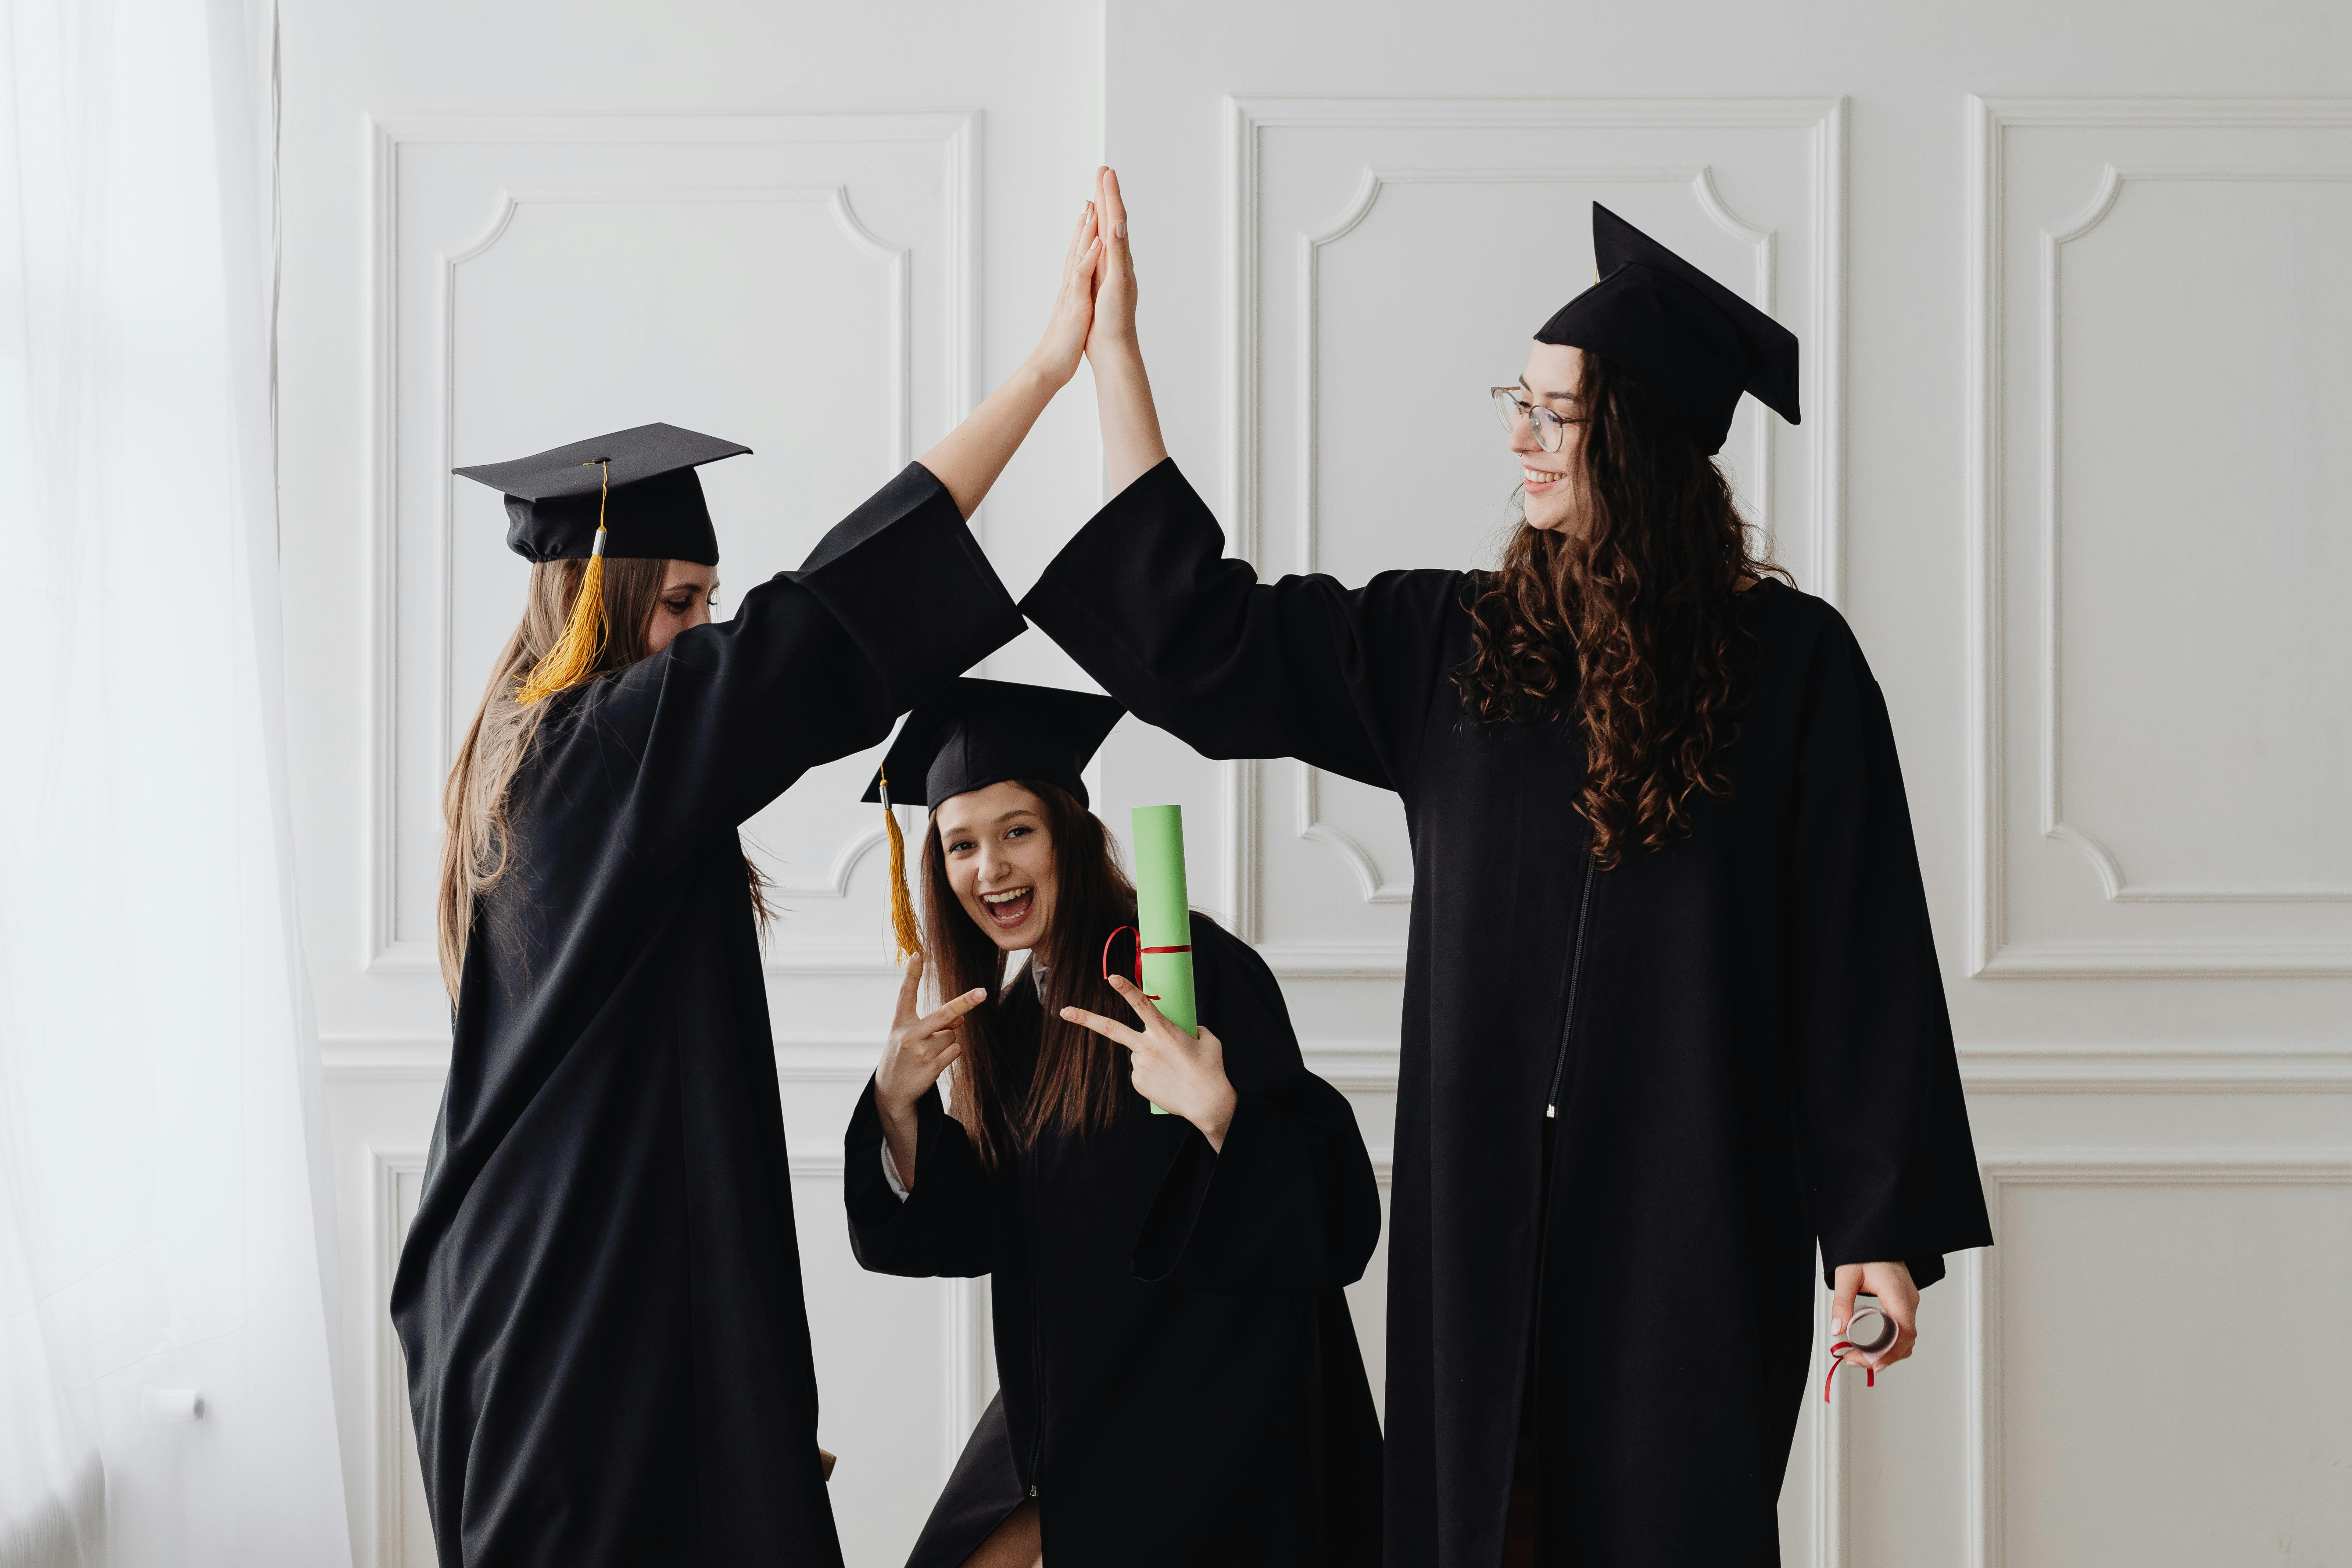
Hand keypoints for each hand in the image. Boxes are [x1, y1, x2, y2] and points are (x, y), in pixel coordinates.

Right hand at [875, 955, 984, 1131]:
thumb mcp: (909, 1038)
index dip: (912, 974)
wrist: (891, 1092)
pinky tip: (935, 1062)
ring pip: (952, 1035)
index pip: (905, 994)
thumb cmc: (902, 1058)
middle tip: (982, 992)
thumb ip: (932, 1025)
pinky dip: (951, 1053)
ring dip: (948, 1041)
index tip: (918, 955)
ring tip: (929, 1053)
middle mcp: (909, 1035)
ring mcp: (921, 1052)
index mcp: (900, 1024)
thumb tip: (960, 1021)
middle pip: (944, 1013)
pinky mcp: (932, 1067)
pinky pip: (955, 1051)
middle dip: (965, 1002)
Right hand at [1026, 199, 1102, 387]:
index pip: (1081, 252)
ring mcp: (1072, 291)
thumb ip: (1076, 294)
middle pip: (1079, 245)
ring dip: (1087, 229)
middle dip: (1086, 219)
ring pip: (1079, 254)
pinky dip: (1090, 258)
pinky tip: (1098, 242)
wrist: (1051, 365)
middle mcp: (1072, 283)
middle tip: (1092, 193)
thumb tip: (1078, 284)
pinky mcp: (1075, 303)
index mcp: (1075, 286)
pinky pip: (1082, 276)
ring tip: (1094, 205)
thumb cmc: (1064, 343)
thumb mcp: (1073, 312)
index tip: (1092, 208)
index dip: (1086, 230)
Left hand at [1061, 974, 1237, 1149]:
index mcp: (1165, 1032)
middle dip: (1085, 1018)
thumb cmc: (1211, 1070)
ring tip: (1174, 1070)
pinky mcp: (1138, 1082)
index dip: (1127, 989)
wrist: (1207, 1104)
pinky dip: (1152, 1073)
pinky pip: (1141, 1071)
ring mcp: (1140, 1066)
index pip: (1143, 1005)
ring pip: (1139, 1052)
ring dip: (1152, 1056)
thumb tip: (1188, 1028)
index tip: (1112, 977)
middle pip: (1112, 1029)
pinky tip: (1168, 1081)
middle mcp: (1147, 1047)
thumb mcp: (1208, 1041)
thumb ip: (1194, 1029)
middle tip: (1065, 1011)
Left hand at [1085, 165, 1137, 358]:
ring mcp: (1120, 271)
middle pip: (1113, 221)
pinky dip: (1116, 239)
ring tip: (1110, 180)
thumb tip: (1096, 250)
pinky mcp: (1119, 284)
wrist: (1111, 347)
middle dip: (1109, 194)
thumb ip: (1097, 267)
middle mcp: (1117, 262)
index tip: (1099, 178)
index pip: (1105, 226)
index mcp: (1108, 262)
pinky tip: (1114, 221)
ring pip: (1117, 232)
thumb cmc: (1102, 322)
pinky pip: (1117, 258)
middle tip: (1105, 167)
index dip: (1103, 202)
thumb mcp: (1095, 287)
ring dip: (1114, 206)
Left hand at [1831, 1260, 1919, 1370]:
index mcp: (1899, 1293)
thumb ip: (1842, 1302)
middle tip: (1853, 1360)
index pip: (1904, 1332)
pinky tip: (1871, 1347)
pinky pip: (1902, 1330)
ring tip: (1858, 1356)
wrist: (1877, 1235)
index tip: (1871, 1363)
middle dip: (1882, 1357)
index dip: (1891, 1352)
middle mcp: (1909, 1301)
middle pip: (1905, 1341)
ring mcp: (1909, 1303)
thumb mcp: (1847, 1274)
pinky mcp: (1904, 1304)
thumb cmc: (1865, 1251)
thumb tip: (1838, 1329)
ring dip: (1885, 1352)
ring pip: (1905, 1339)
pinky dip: (1889, 1343)